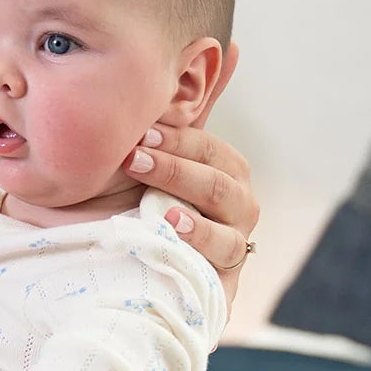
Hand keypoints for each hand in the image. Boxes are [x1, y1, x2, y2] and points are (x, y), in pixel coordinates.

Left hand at [124, 116, 258, 302]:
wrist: (139, 273)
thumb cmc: (140, 211)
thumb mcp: (145, 176)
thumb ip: (152, 143)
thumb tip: (147, 92)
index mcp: (225, 172)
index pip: (208, 148)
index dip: (176, 139)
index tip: (139, 133)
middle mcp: (238, 205)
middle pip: (217, 182)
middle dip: (174, 169)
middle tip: (132, 160)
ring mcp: (234, 242)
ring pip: (226, 223)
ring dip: (193, 215)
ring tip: (163, 211)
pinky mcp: (225, 278)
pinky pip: (221, 259)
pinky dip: (198, 245)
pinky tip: (172, 234)